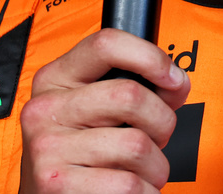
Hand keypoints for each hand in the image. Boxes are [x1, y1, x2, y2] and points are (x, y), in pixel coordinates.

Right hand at [18, 28, 190, 192]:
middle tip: (157, 139)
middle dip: (162, 122)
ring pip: (136, 145)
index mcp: (57, 78)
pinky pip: (128, 185)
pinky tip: (134, 190)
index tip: (173, 79)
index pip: (107, 44)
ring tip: (142, 171)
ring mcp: (48, 147)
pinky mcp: (56, 185)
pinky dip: (145, 192)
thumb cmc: (84, 152)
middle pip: (131, 96)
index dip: (151, 57)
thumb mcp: (99, 110)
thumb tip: (176, 83)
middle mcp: (46, 108)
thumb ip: (138, 88)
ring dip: (156, 166)